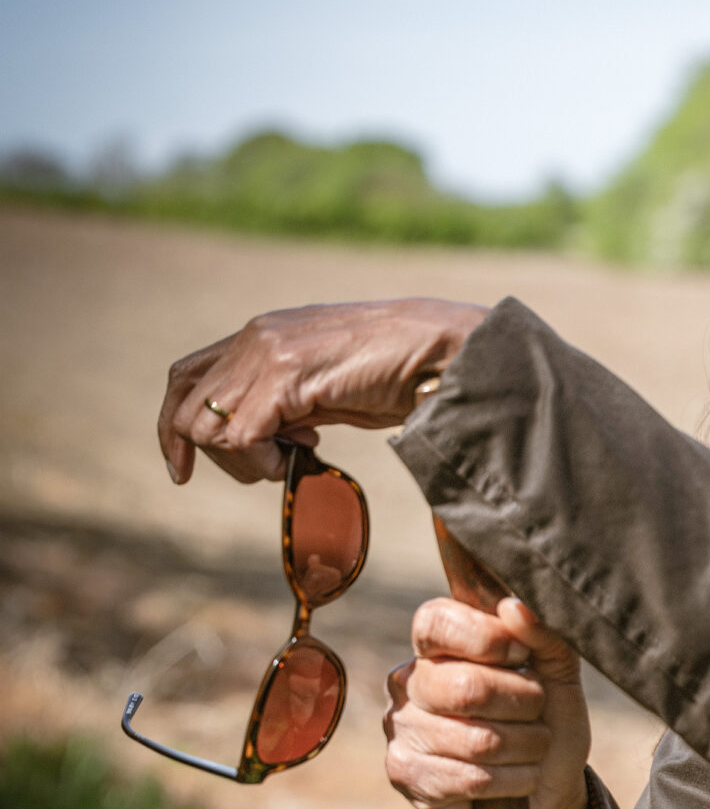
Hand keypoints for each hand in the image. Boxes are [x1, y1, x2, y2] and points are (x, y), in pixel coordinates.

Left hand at [158, 296, 489, 484]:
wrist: (439, 350)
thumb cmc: (398, 373)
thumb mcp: (325, 387)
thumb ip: (287, 404)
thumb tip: (266, 444)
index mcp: (261, 336)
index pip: (185, 379)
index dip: (172, 428)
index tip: (183, 472)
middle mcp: (254, 338)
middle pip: (185, 409)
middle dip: (217, 456)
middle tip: (271, 466)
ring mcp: (267, 354)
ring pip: (205, 427)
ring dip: (244, 461)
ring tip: (294, 455)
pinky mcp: (286, 376)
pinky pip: (239, 436)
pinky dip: (263, 461)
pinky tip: (305, 452)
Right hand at [384, 596, 592, 808]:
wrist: (545, 794)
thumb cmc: (545, 724)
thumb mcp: (559, 676)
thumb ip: (544, 635)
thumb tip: (513, 606)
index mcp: (437, 645)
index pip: (437, 621)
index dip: (487, 638)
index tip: (523, 656)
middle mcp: (409, 681)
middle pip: (466, 687)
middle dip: (524, 704)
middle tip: (536, 713)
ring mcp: (401, 729)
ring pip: (478, 740)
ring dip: (526, 748)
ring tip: (531, 749)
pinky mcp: (404, 775)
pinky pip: (472, 779)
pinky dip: (513, 782)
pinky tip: (516, 780)